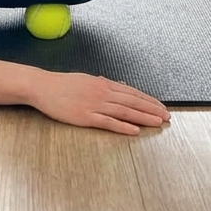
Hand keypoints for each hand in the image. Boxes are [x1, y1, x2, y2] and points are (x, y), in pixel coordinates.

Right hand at [31, 71, 168, 134]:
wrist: (43, 86)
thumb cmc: (63, 84)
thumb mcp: (86, 80)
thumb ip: (104, 83)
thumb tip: (119, 85)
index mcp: (103, 84)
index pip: (132, 92)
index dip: (148, 100)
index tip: (160, 106)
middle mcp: (102, 93)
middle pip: (132, 101)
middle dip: (151, 109)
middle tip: (166, 116)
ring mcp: (94, 104)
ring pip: (124, 111)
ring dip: (143, 117)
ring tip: (157, 122)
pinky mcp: (85, 116)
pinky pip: (107, 122)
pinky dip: (122, 126)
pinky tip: (134, 130)